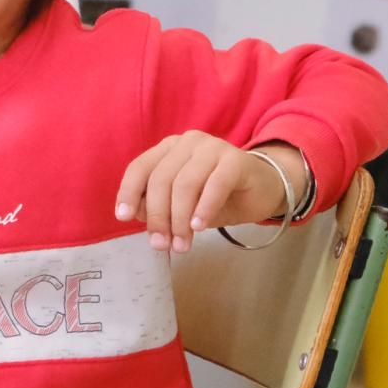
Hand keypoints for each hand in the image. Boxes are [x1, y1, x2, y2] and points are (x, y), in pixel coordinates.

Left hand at [115, 134, 303, 252]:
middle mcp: (187, 142)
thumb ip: (160, 205)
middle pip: (161, 179)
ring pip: (185, 183)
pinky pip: (215, 184)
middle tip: (161, 245)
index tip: (124, 218)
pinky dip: (204, 207)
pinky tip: (200, 227)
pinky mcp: (236, 159)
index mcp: (168, 149)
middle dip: (158, 216)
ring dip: (180, 219)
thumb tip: (139, 215)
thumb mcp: (183, 205)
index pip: (140, 168)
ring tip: (182, 245)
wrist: (264, 190)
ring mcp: (212, 147)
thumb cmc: (218, 197)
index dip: (129, 192)